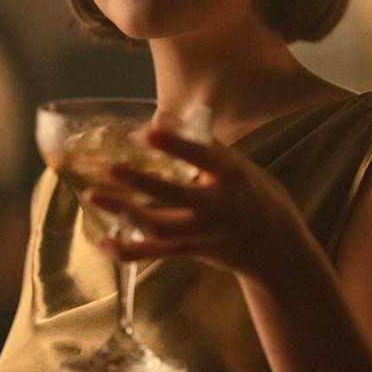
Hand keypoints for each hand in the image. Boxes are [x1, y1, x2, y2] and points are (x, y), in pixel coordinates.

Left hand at [85, 129, 308, 282]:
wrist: (277, 247)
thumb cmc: (255, 194)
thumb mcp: (238, 165)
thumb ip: (203, 145)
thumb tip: (164, 119)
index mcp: (232, 175)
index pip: (203, 156)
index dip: (175, 144)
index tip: (147, 133)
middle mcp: (218, 205)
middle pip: (175, 195)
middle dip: (141, 182)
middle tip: (109, 168)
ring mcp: (203, 232)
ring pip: (160, 226)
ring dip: (124, 212)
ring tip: (94, 196)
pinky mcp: (192, 252)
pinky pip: (156, 253)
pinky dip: (128, 250)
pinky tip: (103, 241)